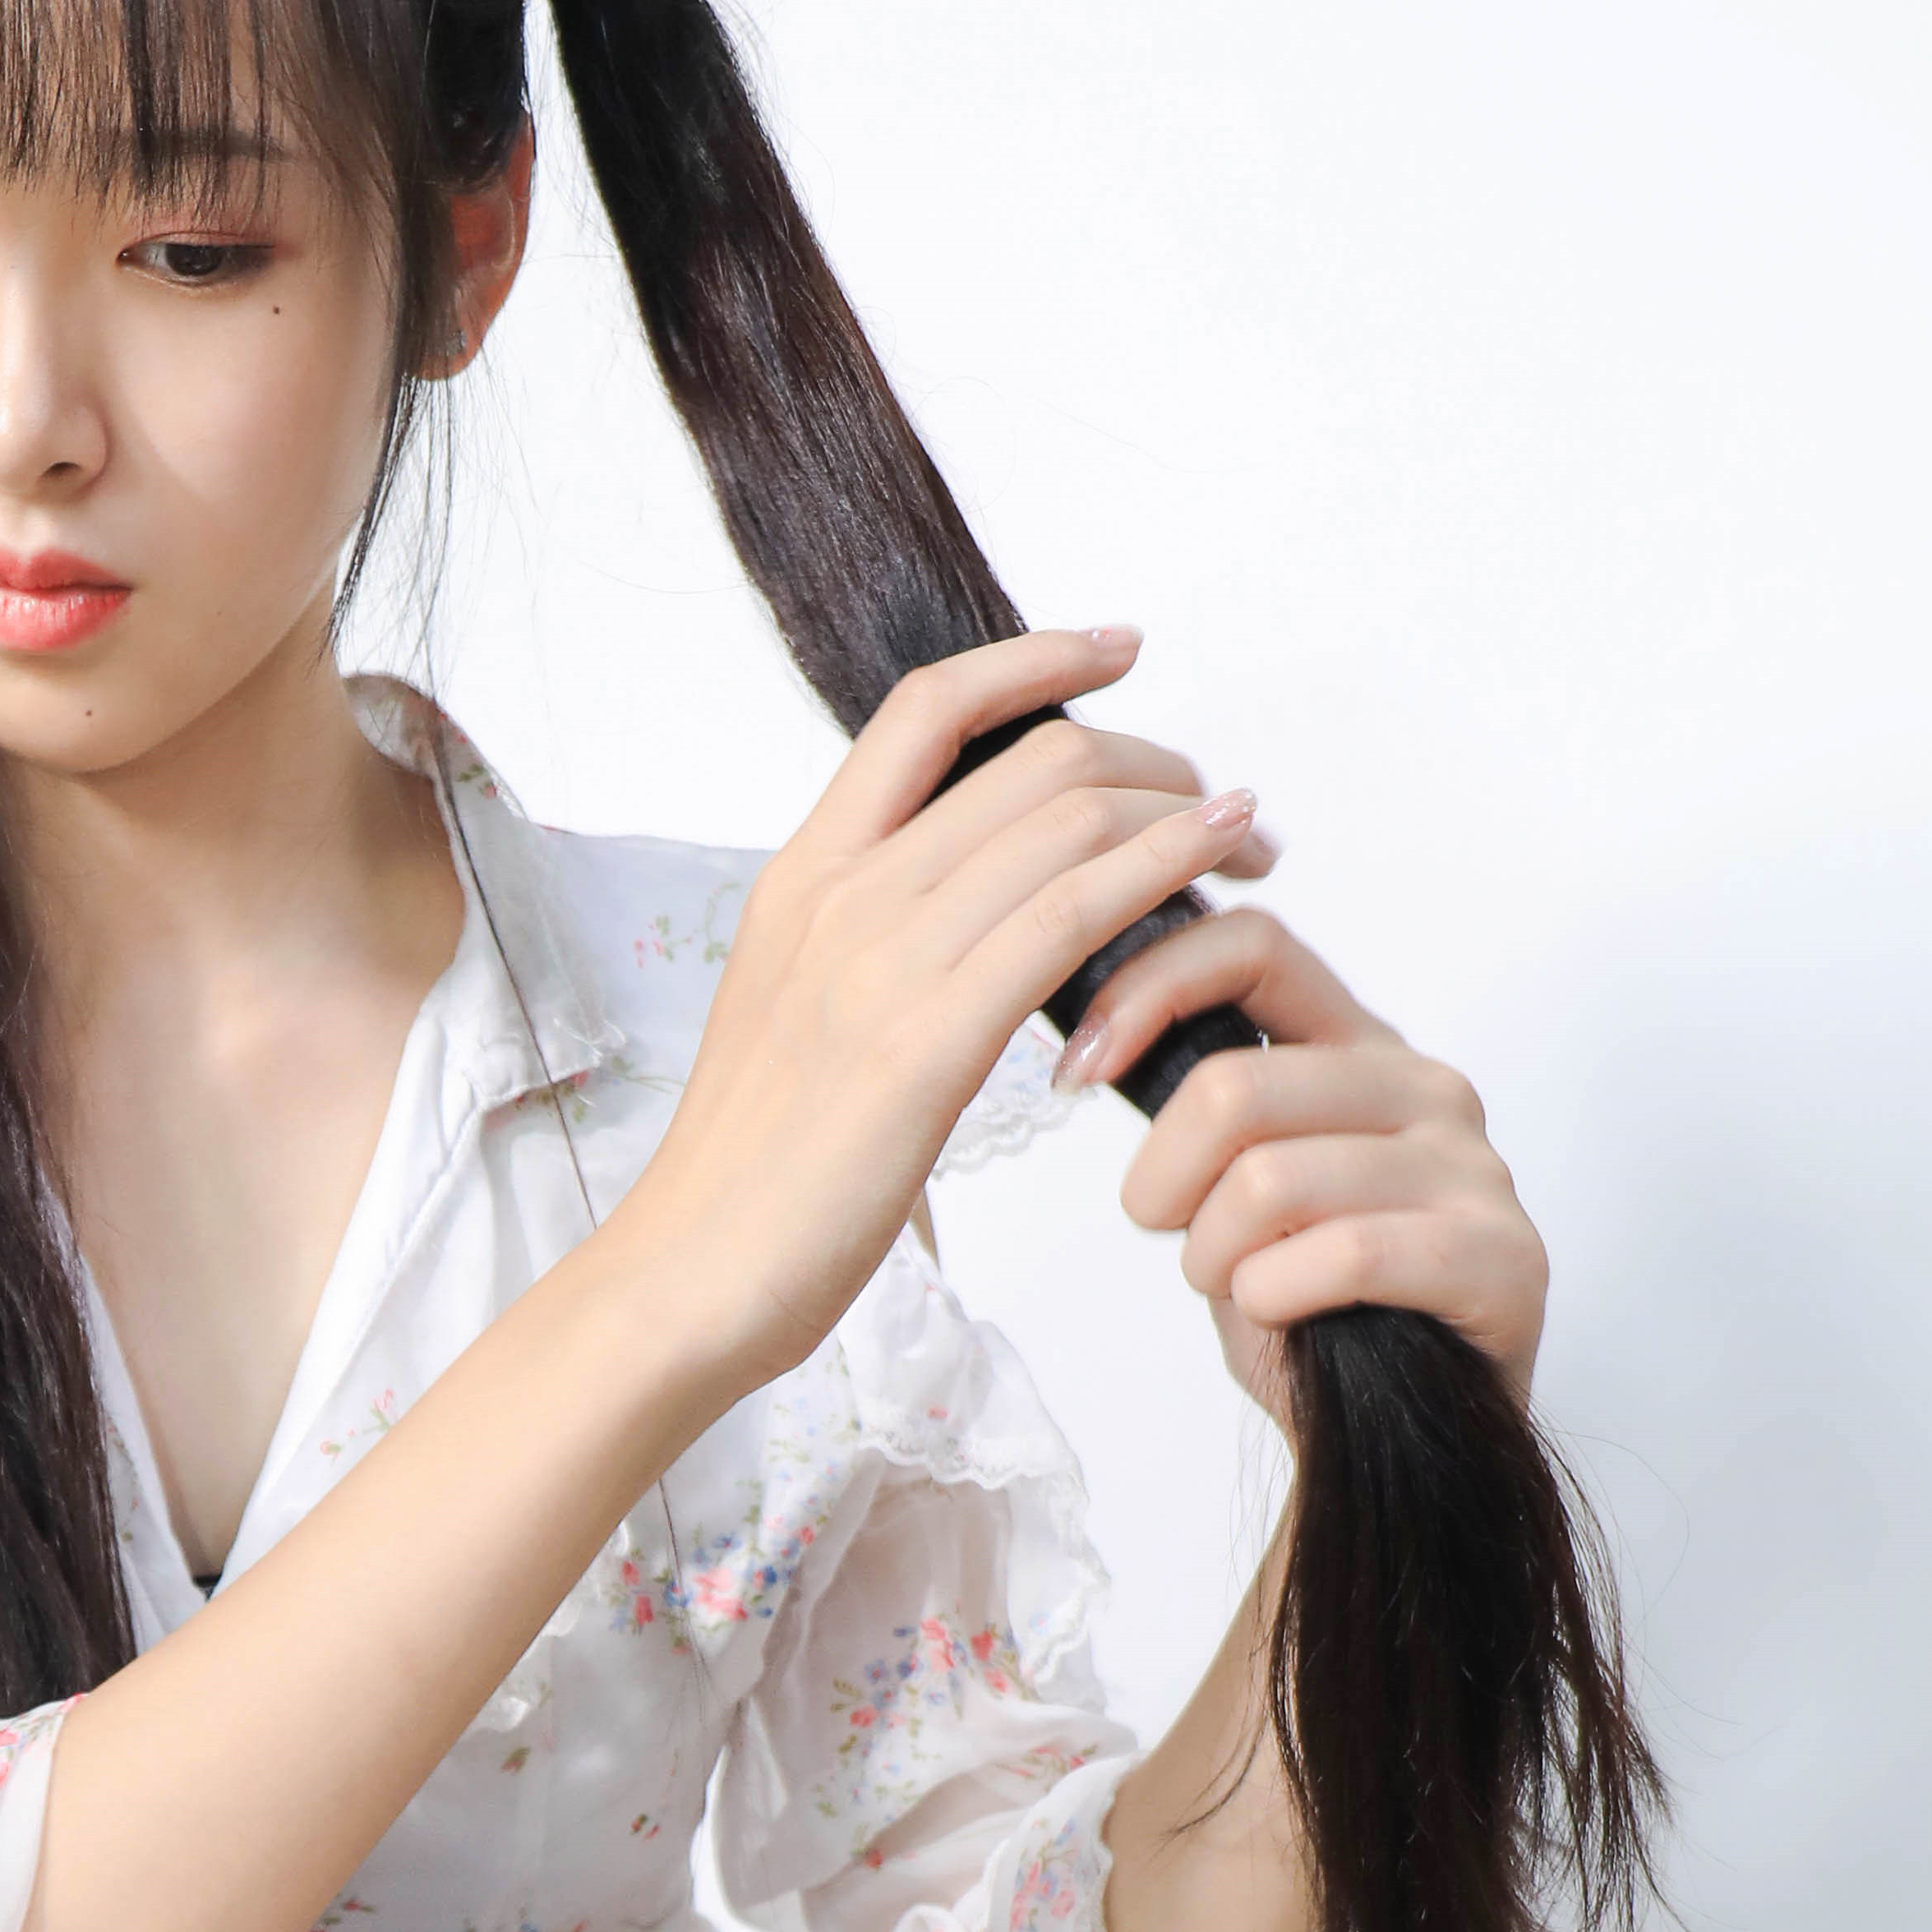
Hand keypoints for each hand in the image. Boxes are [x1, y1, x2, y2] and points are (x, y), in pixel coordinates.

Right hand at [609, 629, 1275, 1404]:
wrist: (684, 1279)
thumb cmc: (753, 1179)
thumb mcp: (798, 1022)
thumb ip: (872, 955)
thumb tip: (968, 931)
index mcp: (800, 879)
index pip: (925, 712)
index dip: (1033, 661)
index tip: (1117, 651)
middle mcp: (837, 896)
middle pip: (1029, 760)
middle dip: (1153, 761)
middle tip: (1224, 810)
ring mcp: (876, 964)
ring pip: (1065, 821)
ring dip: (1184, 813)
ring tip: (1247, 843)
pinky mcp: (922, 1045)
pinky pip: (1069, 916)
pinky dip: (1161, 868)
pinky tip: (1219, 863)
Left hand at [1056, 909, 1549, 1417]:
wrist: (1396, 1434)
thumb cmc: (1306, 1306)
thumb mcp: (1226, 1186)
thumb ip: (1194, 1107)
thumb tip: (1091, 1042)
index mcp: (1356, 1046)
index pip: (1253, 944)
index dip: (1148, 988)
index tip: (1078, 1069)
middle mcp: (1423, 1085)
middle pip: (1234, 1085)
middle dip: (1161, 1181)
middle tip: (1170, 1234)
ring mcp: (1470, 1167)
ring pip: (1269, 1180)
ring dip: (1214, 1255)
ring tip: (1236, 1285)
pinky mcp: (1496, 1254)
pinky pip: (1341, 1253)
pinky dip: (1273, 1296)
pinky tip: (1279, 1314)